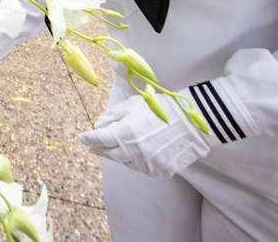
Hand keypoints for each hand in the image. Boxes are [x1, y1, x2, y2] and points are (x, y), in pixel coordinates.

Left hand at [79, 92, 213, 178]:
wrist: (194, 123)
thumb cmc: (162, 109)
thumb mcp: (134, 105)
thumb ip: (113, 116)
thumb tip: (98, 125)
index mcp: (126, 133)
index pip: (100, 139)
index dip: (89, 138)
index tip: (82, 137)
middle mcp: (134, 152)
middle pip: (110, 154)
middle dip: (99, 149)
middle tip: (93, 147)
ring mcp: (148, 164)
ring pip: (126, 162)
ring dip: (118, 155)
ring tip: (116, 148)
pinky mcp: (160, 171)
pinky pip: (141, 167)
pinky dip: (136, 160)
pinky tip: (136, 153)